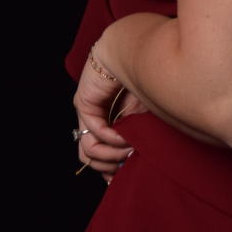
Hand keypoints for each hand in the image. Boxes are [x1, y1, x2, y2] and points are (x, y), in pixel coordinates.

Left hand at [73, 57, 147, 182]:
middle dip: (111, 169)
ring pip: (87, 153)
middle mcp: (95, 122)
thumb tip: (134, 164)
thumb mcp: (145, 118)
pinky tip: (126, 136)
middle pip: (92, 161)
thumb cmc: (148, 82)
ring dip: (111, 158)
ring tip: (129, 151)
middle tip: (129, 168)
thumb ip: (138, 139)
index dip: (112, 174)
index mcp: (109, 126)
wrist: (140, 51)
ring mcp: (87, 114)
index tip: (126, 180)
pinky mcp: (83, 105)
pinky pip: (94, 135)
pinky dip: (111, 140)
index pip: (102, 160)